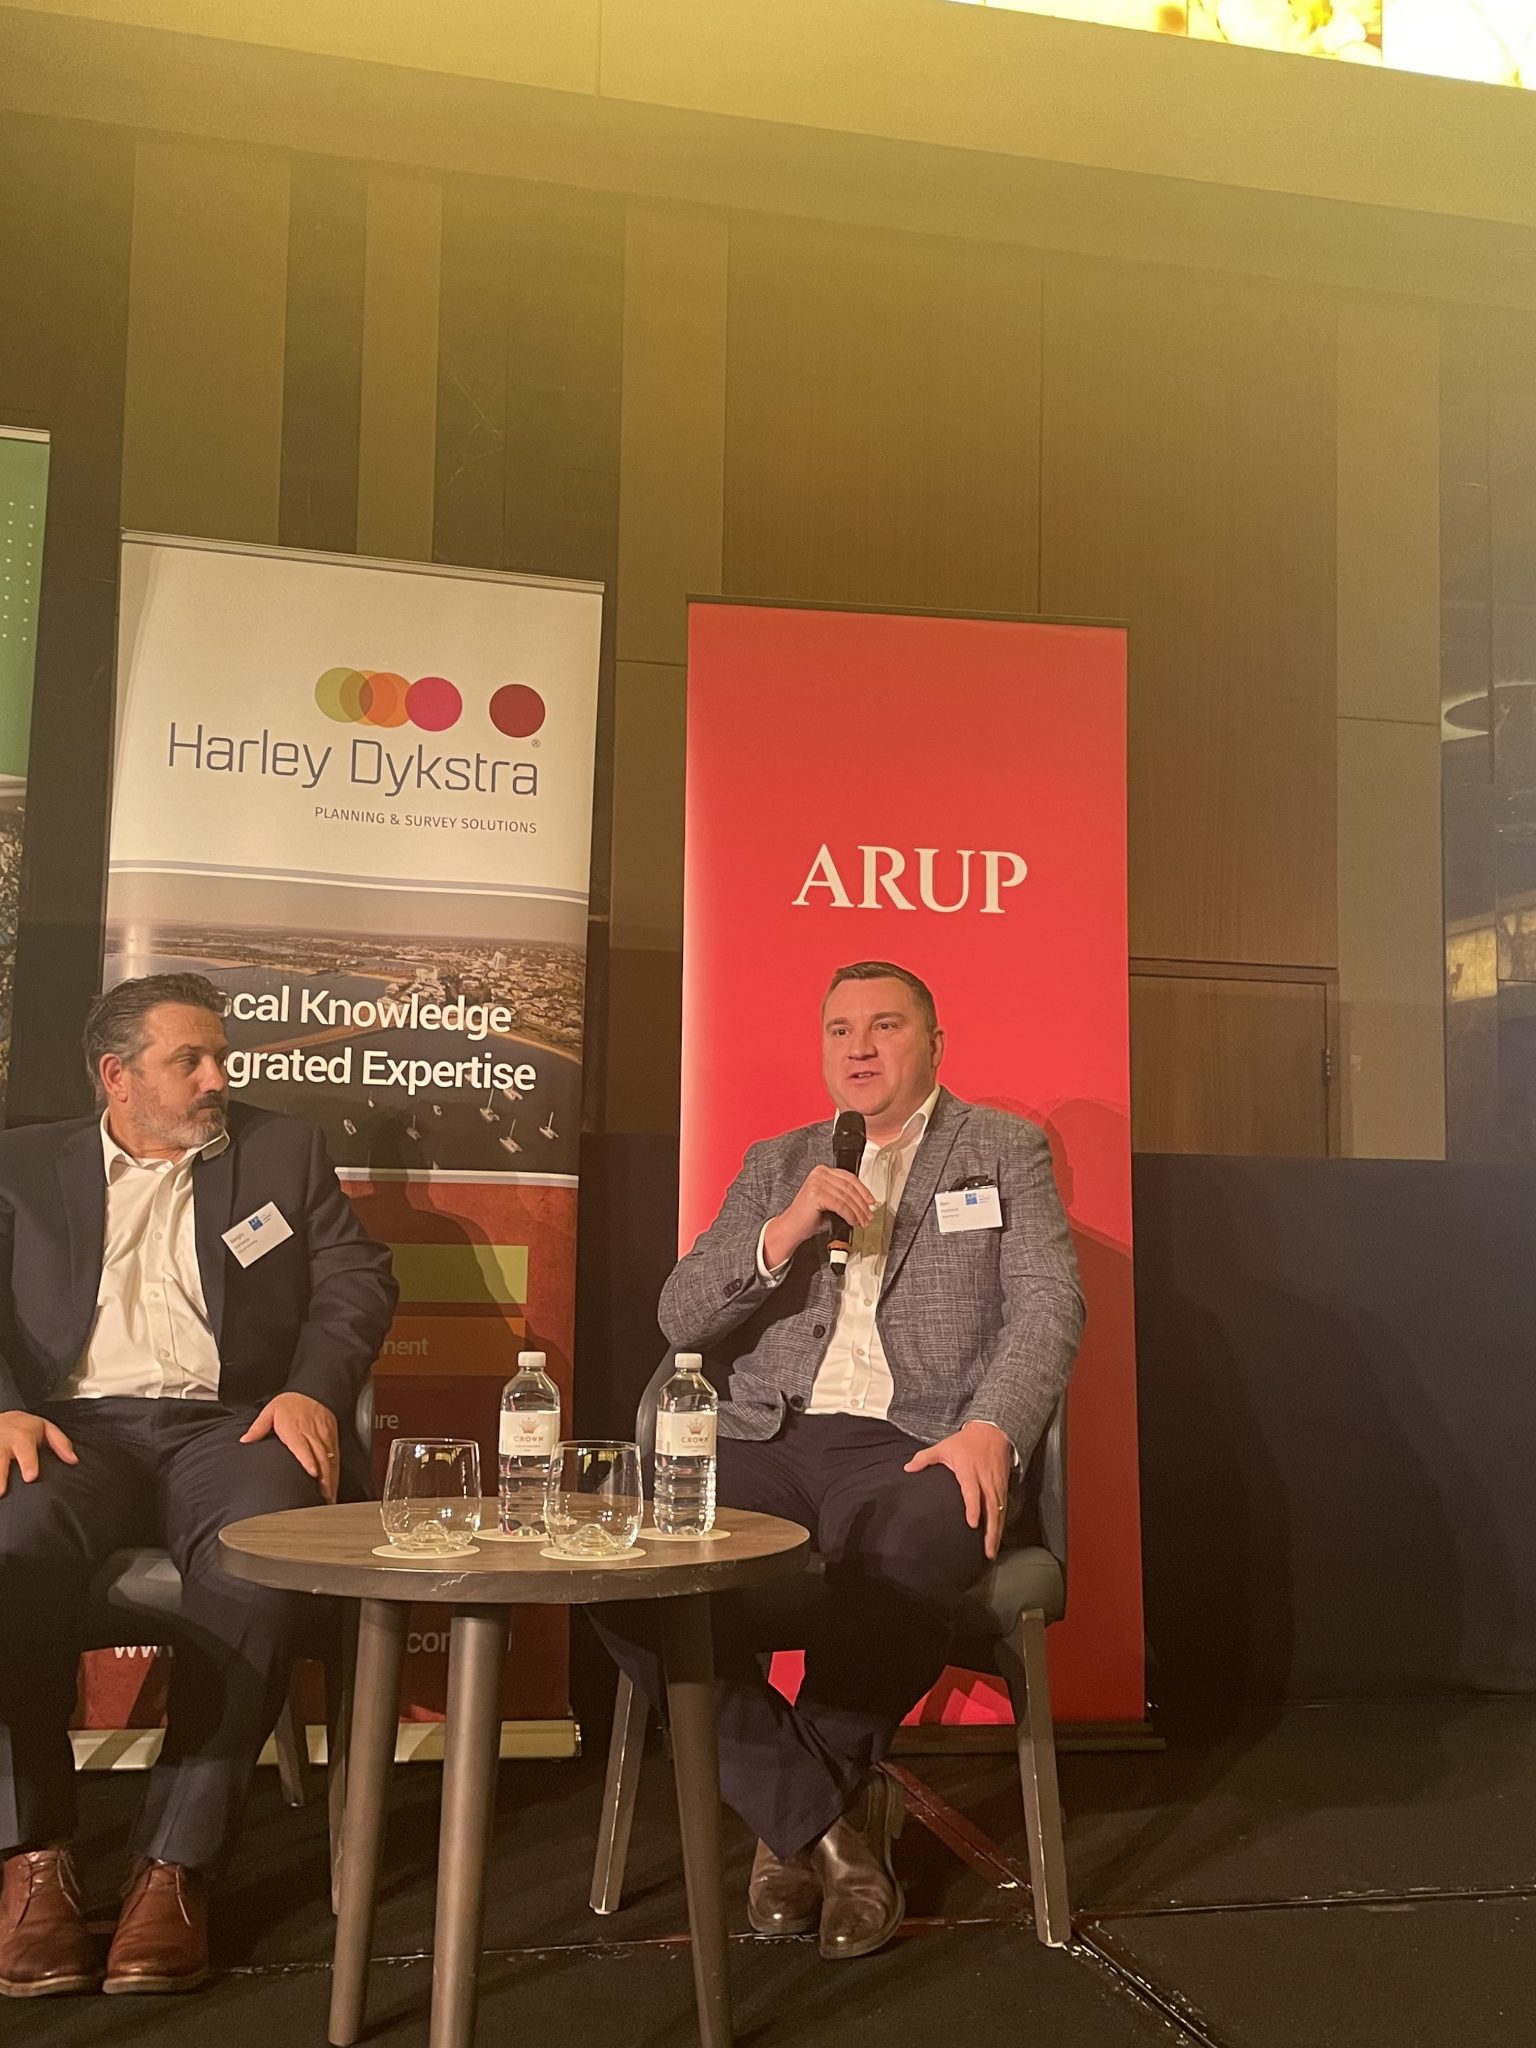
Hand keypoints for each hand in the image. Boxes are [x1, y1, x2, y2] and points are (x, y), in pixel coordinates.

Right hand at [0, 1409, 76, 1495]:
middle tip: (1, 1491)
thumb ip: (59, 1443)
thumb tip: (73, 1460)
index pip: (25, 1450)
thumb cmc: (22, 1427)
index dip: (28, 1462)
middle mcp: (2, 1443)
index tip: (30, 1476)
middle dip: (0, 1474)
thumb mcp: (43, 1428)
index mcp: (21, 1437)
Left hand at [241, 1392, 339, 1502]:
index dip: (309, 1460)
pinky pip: (335, 1457)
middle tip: (323, 1496)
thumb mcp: (271, 1410)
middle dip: (323, 1478)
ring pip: (330, 1460)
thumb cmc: (292, 1402)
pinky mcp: (332, 1438)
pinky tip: (333, 1484)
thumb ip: (258, 1427)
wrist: (314, 1389)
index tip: (313, 1473)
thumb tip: (245, 1440)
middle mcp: (311, 1434)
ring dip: (330, 1479)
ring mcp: (324, 1437)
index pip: (304, 1446)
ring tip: (329, 1496)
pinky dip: (335, 1472)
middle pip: (321, 1457)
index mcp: (295, 1430)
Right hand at [761, 1165, 876, 1270]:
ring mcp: (816, 1182)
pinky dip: (850, 1215)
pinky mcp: (816, 1194)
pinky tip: (853, 1221)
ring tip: (862, 1221)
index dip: (863, 1190)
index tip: (871, 1201)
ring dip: (858, 1211)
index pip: (849, 1177)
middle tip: (869, 1215)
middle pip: (850, 1187)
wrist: (792, 1228)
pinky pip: (840, 1205)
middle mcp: (819, 1173)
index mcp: (822, 1171)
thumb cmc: (809, 1217)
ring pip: (846, 1197)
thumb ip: (844, 1196)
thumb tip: (865, 1203)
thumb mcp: (830, 1200)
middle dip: (862, 1204)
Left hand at [904, 1420, 1012, 1559]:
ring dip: (997, 1532)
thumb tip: (907, 1469)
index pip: (972, 1492)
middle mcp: (985, 1480)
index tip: (973, 1524)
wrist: (992, 1432)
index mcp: (969, 1471)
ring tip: (992, 1551)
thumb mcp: (944, 1447)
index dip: (973, 1508)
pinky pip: (1004, 1509)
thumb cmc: (965, 1442)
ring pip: (999, 1512)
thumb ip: (925, 1458)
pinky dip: (1001, 1525)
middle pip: (991, 1508)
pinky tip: (997, 1539)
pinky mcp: (1003, 1488)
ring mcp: (996, 1485)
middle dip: (990, 1530)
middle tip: (987, 1550)